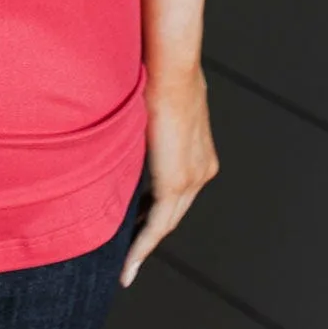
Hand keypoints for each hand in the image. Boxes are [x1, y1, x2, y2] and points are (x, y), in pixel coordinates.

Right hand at [120, 64, 218, 286]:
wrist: (171, 64)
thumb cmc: (158, 71)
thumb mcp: (156, 101)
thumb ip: (149, 121)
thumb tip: (130, 120)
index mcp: (199, 151)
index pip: (177, 191)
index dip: (157, 209)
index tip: (138, 220)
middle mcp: (202, 169)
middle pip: (172, 212)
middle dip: (149, 231)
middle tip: (126, 248)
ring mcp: (193, 177)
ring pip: (165, 220)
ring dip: (144, 241)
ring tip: (126, 261)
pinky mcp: (177, 182)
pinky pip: (157, 224)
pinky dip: (143, 245)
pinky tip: (129, 264)